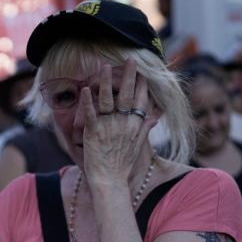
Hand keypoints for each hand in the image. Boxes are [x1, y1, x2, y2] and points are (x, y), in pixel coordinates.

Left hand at [79, 59, 158, 186]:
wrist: (110, 181)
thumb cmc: (123, 165)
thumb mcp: (138, 145)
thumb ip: (145, 128)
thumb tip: (155, 116)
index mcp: (135, 126)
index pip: (140, 100)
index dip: (141, 85)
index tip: (143, 72)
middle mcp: (124, 124)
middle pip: (126, 95)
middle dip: (129, 76)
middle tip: (130, 60)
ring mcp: (108, 127)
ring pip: (107, 99)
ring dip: (105, 82)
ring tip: (104, 66)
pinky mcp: (93, 132)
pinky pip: (90, 113)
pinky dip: (88, 101)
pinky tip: (85, 89)